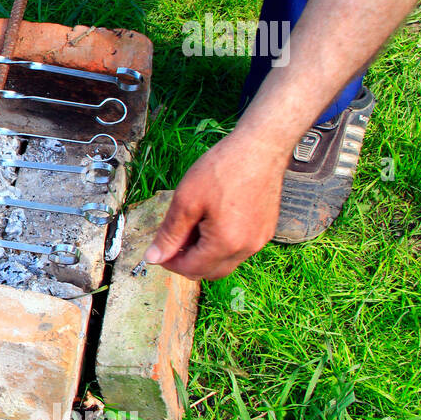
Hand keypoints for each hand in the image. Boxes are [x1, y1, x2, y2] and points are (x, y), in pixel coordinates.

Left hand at [144, 132, 284, 279]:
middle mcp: (247, 248)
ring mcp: (260, 240)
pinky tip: (210, 221)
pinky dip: (221, 244)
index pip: (191, 269)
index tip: (158, 250)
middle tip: (172, 240)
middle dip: (187, 262)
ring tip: (191, 226)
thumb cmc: (223, 169)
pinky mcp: (266, 230)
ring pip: (225, 262)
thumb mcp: (186, 201)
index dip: (170, 263)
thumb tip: (153, 258)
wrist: (261, 147)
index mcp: (226, 244)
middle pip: (210, 272)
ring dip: (204, 254)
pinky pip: (239, 249)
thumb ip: (169, 234)